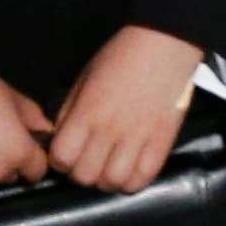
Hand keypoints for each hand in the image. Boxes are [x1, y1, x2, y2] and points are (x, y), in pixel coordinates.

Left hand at [48, 25, 203, 194]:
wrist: (165, 43)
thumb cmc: (120, 56)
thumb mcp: (84, 78)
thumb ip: (71, 112)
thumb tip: (62, 139)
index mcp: (87, 113)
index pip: (61, 158)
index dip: (60, 160)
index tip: (67, 153)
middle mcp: (110, 130)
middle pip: (85, 176)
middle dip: (82, 172)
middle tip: (89, 161)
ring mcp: (139, 138)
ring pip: (114, 182)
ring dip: (108, 180)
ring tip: (110, 168)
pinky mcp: (163, 141)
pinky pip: (145, 177)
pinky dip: (134, 180)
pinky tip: (131, 169)